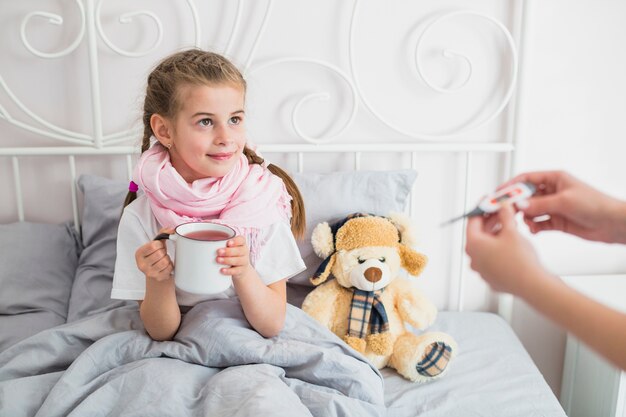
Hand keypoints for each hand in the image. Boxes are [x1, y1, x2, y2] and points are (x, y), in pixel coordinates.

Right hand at [135, 227, 173, 281]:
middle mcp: (141, 264)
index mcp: (139, 254)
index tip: (158, 247)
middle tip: (161, 254)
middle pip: (160, 254)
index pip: (153, 245)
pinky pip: (169, 268)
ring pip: (165, 261)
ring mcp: (149, 273)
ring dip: (167, 259)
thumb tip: (172, 230)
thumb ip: (163, 233)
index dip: (159, 245)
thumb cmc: (156, 254)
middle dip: (163, 252)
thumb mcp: (156, 243)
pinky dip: (170, 266)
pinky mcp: (158, 278)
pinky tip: (165, 266)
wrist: (156, 271)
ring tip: (163, 260)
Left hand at [216, 235, 253, 279]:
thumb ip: (220, 244)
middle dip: (228, 251)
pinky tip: (222, 270)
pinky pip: (236, 271)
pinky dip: (229, 271)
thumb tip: (200, 242)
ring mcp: (243, 262)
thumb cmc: (231, 254)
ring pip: (237, 260)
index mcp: (241, 244)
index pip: (241, 240)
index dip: (235, 241)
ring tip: (217, 260)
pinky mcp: (241, 270)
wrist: (241, 268)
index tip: (228, 243)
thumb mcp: (229, 248)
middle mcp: (244, 252)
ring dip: (227, 260)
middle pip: (239, 251)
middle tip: (218, 252)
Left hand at [465, 203, 545, 296]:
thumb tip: (503, 207)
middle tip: (502, 213)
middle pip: (479, 234)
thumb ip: (505, 215)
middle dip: (491, 222)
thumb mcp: (511, 231)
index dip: (482, 209)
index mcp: (473, 245)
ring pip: (486, 247)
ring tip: (510, 227)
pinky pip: (492, 259)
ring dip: (496, 235)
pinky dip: (499, 249)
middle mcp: (473, 259)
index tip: (488, 203)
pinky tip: (512, 245)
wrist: (532, 285)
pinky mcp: (491, 277)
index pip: (472, 221)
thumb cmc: (519, 262)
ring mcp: (481, 270)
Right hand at [504, 171, 625, 243]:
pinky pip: (538, 222)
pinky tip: (535, 230)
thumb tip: (519, 205)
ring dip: (526, 218)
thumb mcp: (564, 201)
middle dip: (516, 204)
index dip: (511, 186)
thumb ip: (539, 204)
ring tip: (527, 223)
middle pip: (526, 195)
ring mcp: (554, 207)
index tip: (499, 194)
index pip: (526, 179)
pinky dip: (534, 226)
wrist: (613, 224)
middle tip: (506, 211)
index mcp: (555, 179)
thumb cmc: (597, 205)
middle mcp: (552, 192)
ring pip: (530, 211)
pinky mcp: (556, 221)